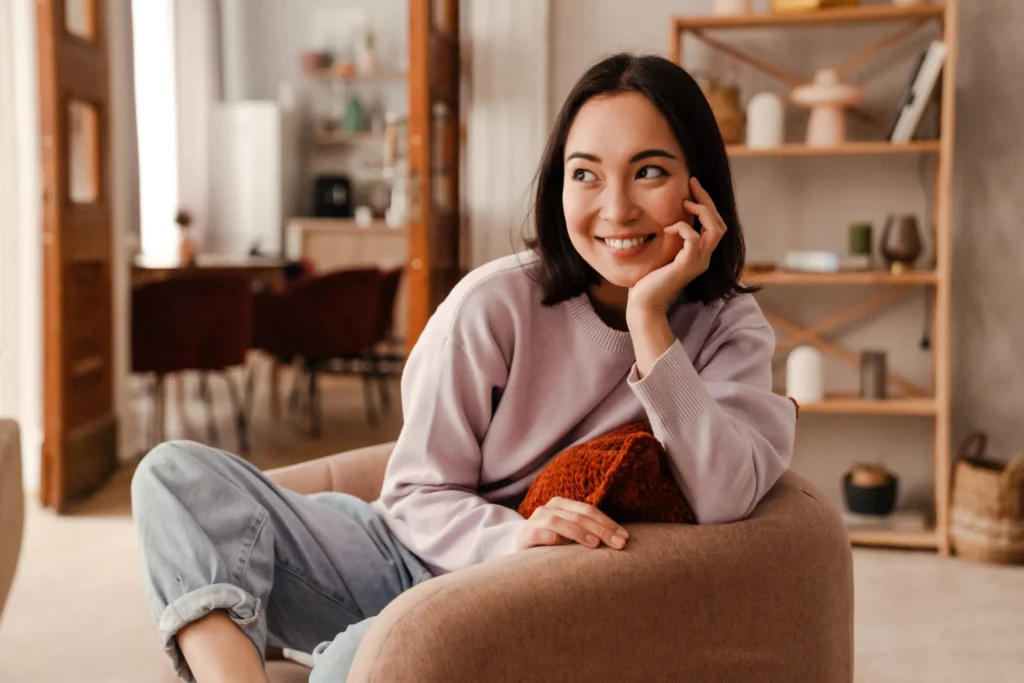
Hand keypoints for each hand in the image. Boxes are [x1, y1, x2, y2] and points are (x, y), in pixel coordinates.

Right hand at [516, 497, 628, 550]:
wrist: (520, 552)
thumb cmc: (552, 544)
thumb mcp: (570, 534)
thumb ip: (588, 532)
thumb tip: (620, 539)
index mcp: (562, 504)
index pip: (589, 511)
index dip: (608, 523)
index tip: (625, 537)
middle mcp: (549, 508)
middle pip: (579, 516)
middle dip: (601, 530)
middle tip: (619, 544)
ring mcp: (535, 520)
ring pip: (560, 522)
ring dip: (579, 533)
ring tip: (595, 545)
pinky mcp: (525, 535)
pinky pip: (540, 533)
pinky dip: (553, 538)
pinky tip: (564, 545)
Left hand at [626, 177, 727, 320]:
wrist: (643, 301)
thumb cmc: (649, 277)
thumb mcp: (664, 251)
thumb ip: (672, 236)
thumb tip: (669, 214)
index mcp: (701, 254)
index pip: (716, 224)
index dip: (708, 204)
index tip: (693, 187)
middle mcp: (704, 258)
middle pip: (720, 224)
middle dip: (707, 201)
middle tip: (692, 185)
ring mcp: (697, 262)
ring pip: (715, 230)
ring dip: (702, 211)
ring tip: (685, 204)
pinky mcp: (685, 266)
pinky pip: (694, 240)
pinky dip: (684, 228)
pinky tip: (669, 227)